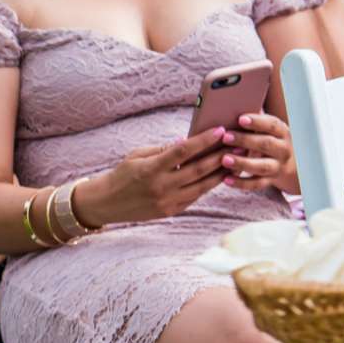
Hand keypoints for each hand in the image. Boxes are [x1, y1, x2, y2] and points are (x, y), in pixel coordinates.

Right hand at [80, 132, 231, 226]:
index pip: (183, 151)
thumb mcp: (137, 155)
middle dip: (220, 156)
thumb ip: (162, 149)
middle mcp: (161, 186)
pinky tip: (218, 176)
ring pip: (202, 186)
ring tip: (235, 161)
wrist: (106, 203)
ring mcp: (167, 201)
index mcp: (151, 169)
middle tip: (237, 145)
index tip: (220, 130)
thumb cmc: (122, 175)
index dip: (204, 140)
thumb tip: (186, 141)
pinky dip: (207, 186)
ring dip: (221, 173)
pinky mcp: (171, 211)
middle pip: (198, 169)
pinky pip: (195, 197)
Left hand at [222, 111, 297, 194]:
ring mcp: (277, 166)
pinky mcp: (270, 181)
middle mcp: (283, 149)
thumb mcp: (267, 130)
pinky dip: (241, 183)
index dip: (257, 122)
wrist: (291, 165)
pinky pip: (256, 184)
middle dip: (245, 140)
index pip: (272, 125)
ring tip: (224, 159)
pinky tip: (225, 179)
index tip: (240, 118)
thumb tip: (230, 108)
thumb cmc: (269, 140)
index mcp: (282, 132)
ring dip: (242, 163)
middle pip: (266, 144)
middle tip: (226, 137)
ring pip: (262, 166)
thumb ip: (254, 122)